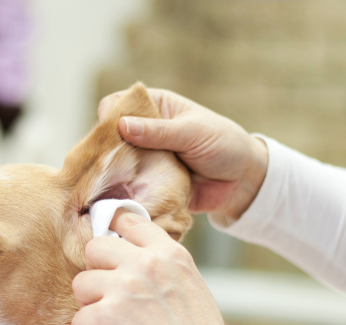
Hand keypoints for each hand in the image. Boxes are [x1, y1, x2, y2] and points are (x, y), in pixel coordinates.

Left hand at [71, 209, 248, 324]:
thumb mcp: (191, 286)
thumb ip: (162, 268)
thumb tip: (134, 260)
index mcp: (169, 254)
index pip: (129, 221)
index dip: (114, 234)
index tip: (111, 251)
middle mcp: (144, 264)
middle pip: (95, 247)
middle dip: (97, 271)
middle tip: (108, 295)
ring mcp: (121, 289)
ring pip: (81, 283)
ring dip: (90, 304)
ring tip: (111, 324)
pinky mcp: (103, 317)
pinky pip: (78, 319)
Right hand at [97, 88, 268, 219]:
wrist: (243, 182)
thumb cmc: (223, 145)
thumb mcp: (192, 132)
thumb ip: (158, 131)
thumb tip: (122, 125)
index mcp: (155, 107)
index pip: (118, 103)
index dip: (108, 116)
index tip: (106, 134)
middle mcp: (145, 131)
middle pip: (110, 136)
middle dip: (104, 150)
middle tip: (102, 166)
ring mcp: (145, 159)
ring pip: (116, 164)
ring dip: (112, 174)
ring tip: (105, 186)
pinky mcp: (149, 184)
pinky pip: (129, 187)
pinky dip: (124, 193)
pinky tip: (116, 200)